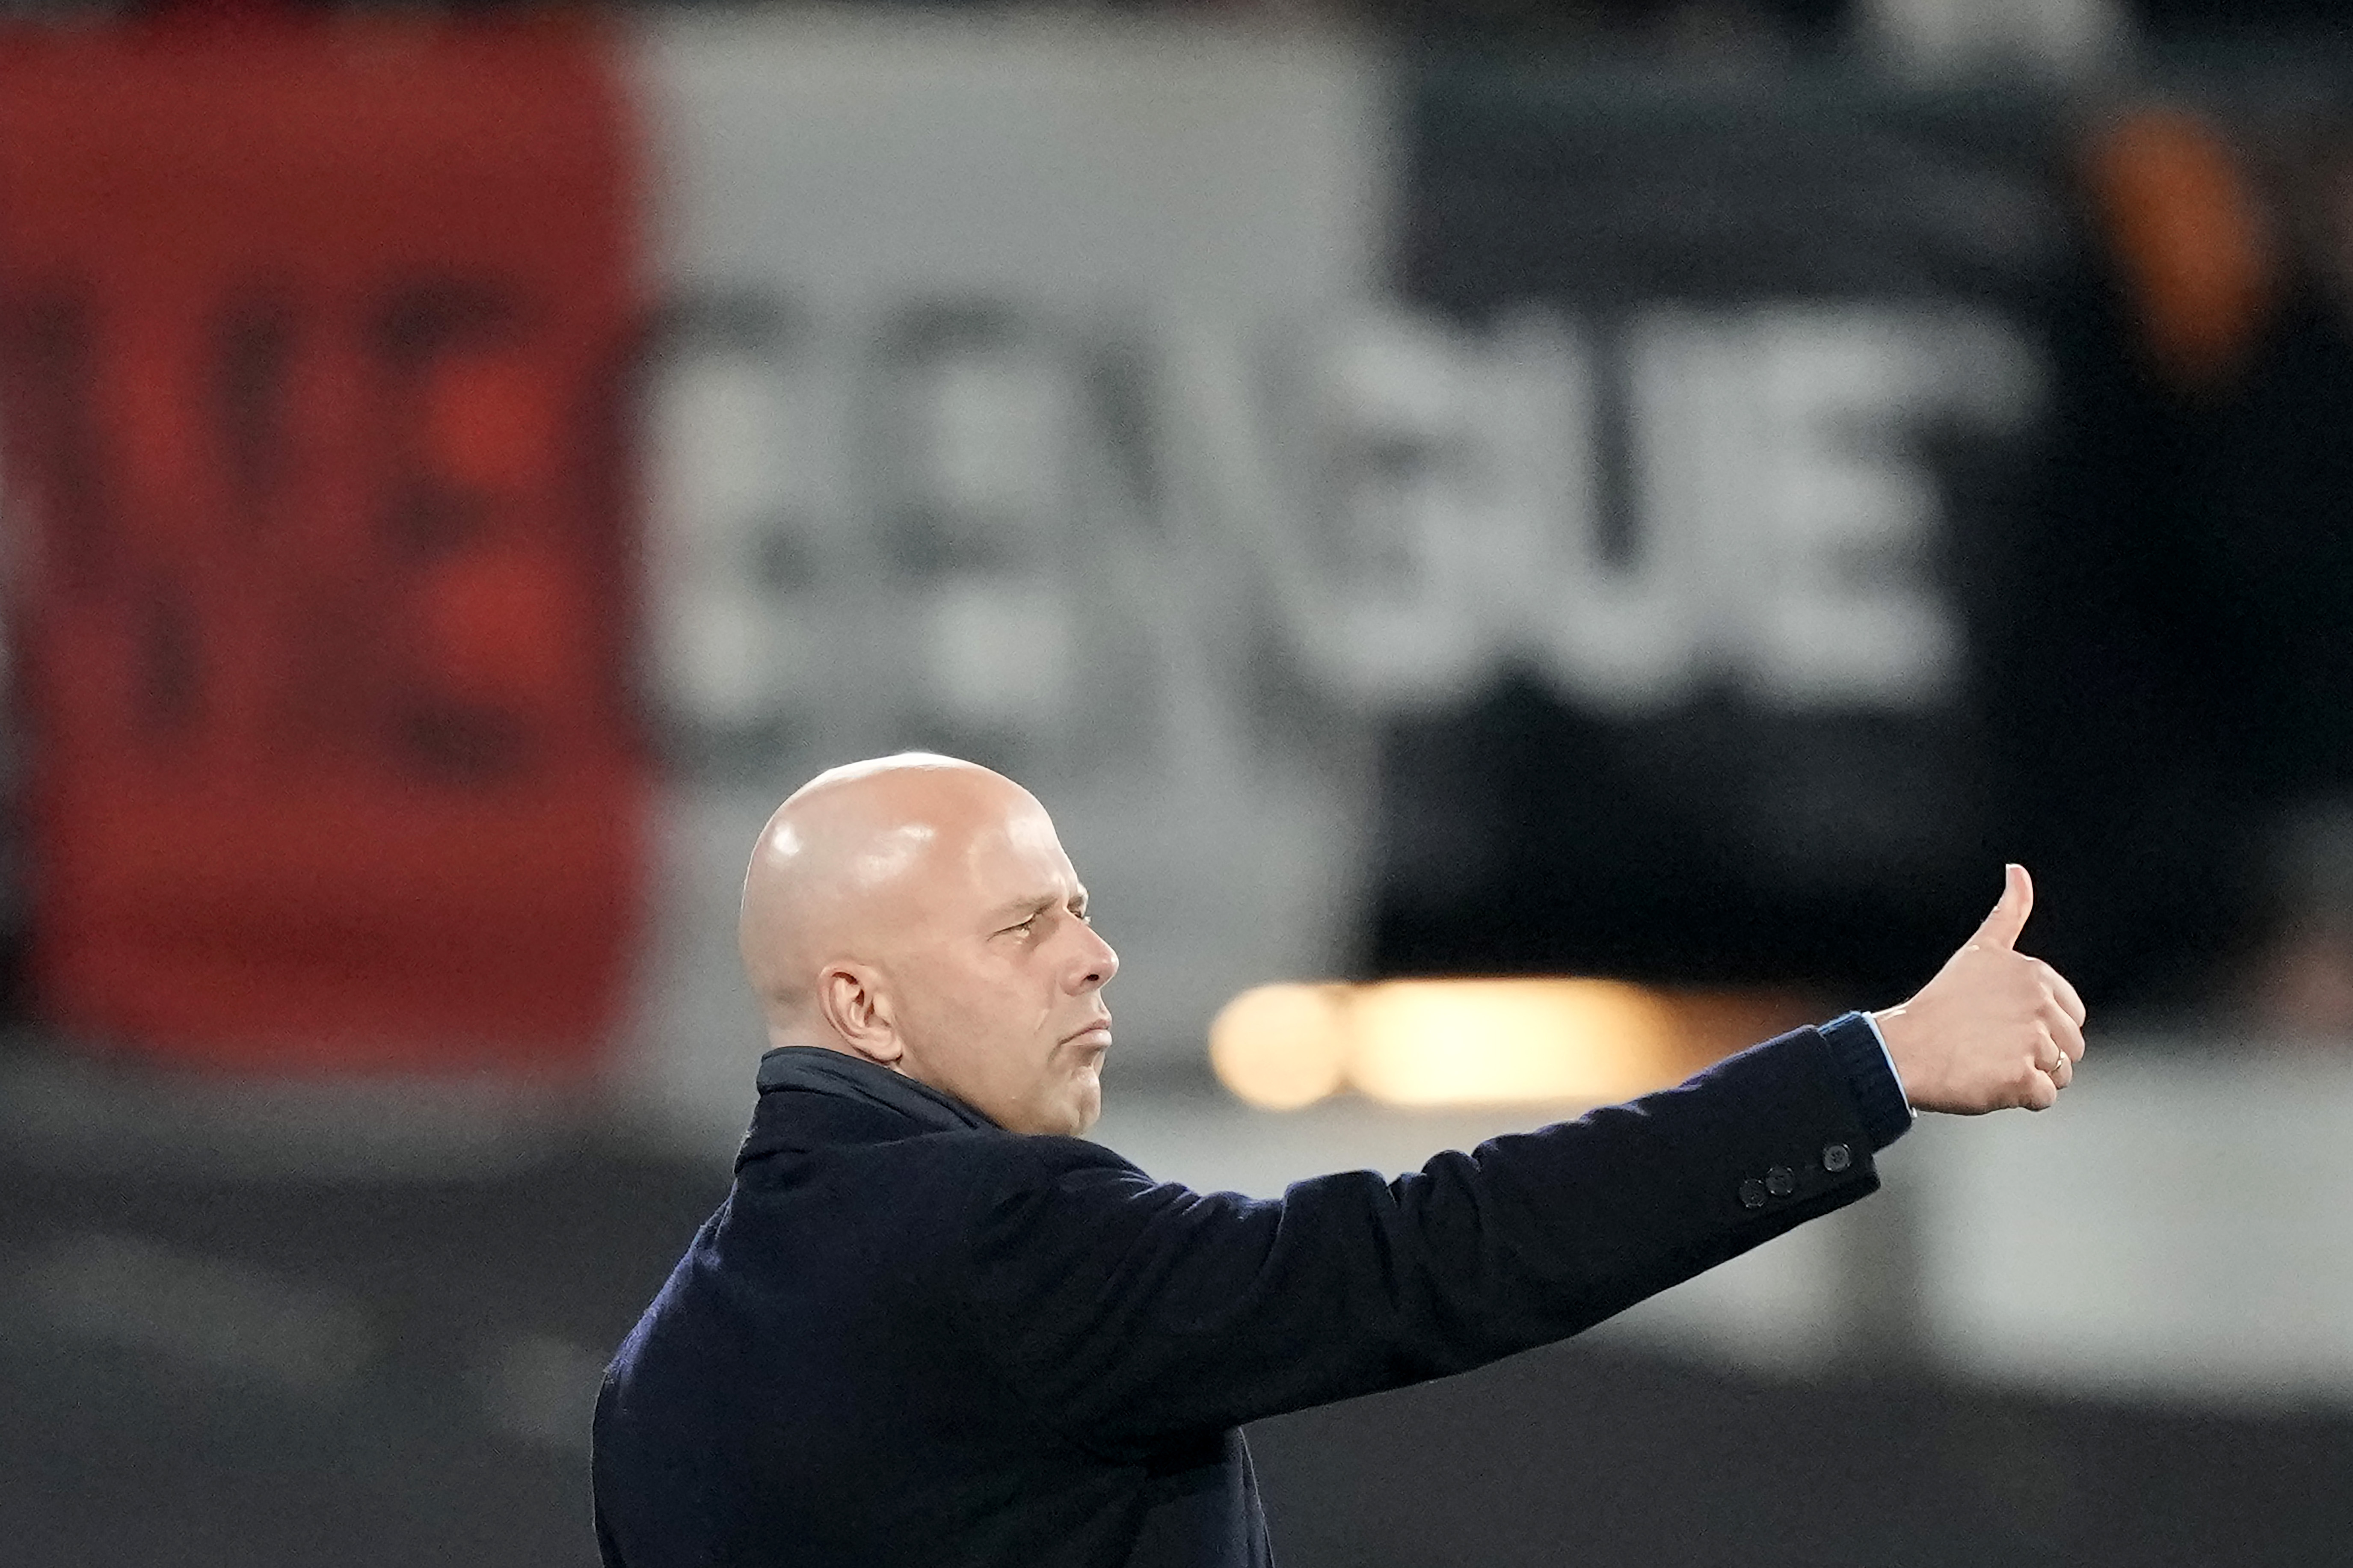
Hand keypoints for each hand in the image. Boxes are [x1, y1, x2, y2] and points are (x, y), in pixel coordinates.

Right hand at [1873, 864, 2087, 1113]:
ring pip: (2061, 1073)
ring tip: (1992, 1064)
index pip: (2071, 1013)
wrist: (1904, 1049)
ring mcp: (2033, 1042)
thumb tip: (2018, 869)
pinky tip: (1992, 1081)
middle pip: (2071, 1045)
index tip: (2002, 1023)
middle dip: (2040, 1053)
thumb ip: (2010, 911)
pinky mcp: (2023, 1078)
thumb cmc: (1940, 1004)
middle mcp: (2040, 1004)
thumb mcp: (1979, 950)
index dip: (2040, 1024)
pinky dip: (2021, 1097)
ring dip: (2031, 1076)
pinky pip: (2045, 1097)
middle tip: (1995, 1047)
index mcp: (2036, 974)